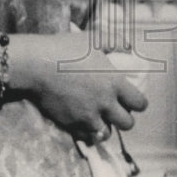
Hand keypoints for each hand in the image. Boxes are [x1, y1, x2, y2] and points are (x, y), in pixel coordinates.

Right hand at [11, 32, 147, 141]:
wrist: (37, 65)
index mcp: (114, 83)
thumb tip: (129, 47)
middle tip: (117, 110)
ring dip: (106, 127)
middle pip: (127, 123)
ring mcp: (87, 116)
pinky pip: (86, 137)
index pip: (139, 103)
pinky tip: (84, 123)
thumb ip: (116, 42)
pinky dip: (88, 133)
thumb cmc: (66, 48)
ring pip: (107, 134)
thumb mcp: (94, 38)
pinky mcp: (70, 124)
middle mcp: (104, 103)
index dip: (139, 103)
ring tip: (100, 118)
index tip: (133, 100)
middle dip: (125, 118)